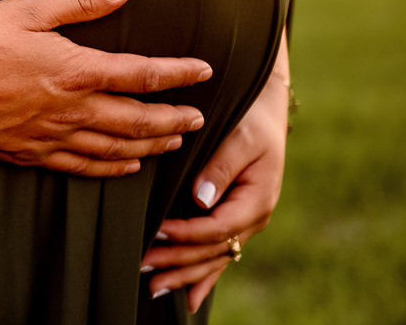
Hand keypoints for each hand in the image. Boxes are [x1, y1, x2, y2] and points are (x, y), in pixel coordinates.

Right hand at [0, 0, 210, 177]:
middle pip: (137, 120)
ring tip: (174, 143)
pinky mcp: (31, 154)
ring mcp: (52, 137)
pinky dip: (110, 168)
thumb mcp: (29, 9)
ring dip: (150, 145)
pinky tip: (126, 165)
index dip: (178, 74)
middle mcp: (71, 110)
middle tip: (199, 119)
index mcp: (75, 70)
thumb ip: (80, 1)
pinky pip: (81, 167)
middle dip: (173, 119)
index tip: (205, 72)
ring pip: (115, 148)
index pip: (141, 75)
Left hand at [139, 43, 290, 311]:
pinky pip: (218, 254)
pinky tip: (187, 298)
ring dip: (184, 274)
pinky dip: (202, 276)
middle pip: (212, 249)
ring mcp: (245, 222)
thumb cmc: (249, 118)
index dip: (187, 234)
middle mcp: (253, 217)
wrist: (262, 108)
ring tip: (153, 287)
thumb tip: (201, 199)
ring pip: (214, 258)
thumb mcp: (239, 137)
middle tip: (143, 267)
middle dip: (178, 262)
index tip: (157, 233)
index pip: (218, 227)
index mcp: (257, 199)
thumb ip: (219, 167)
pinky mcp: (234, 220)